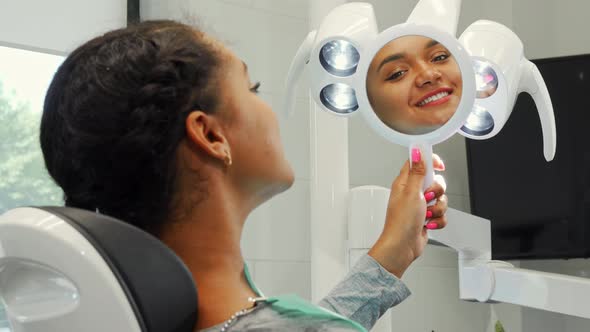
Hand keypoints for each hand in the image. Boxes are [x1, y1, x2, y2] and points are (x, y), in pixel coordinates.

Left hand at [368, 151, 447, 277]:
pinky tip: (428, 224)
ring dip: (437, 209)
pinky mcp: (426, 217)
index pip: (418, 163)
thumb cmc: (401, 222)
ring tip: (426, 215)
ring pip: (441, 199)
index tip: (440, 166)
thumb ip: (417, 171)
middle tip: (428, 197)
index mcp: (404, 183)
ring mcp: (420, 205)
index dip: (431, 161)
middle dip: (437, 191)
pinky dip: (438, 220)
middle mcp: (412, 192)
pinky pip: (441, 214)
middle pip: (435, 181)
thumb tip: (416, 150)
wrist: (402, 247)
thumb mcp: (411, 193)